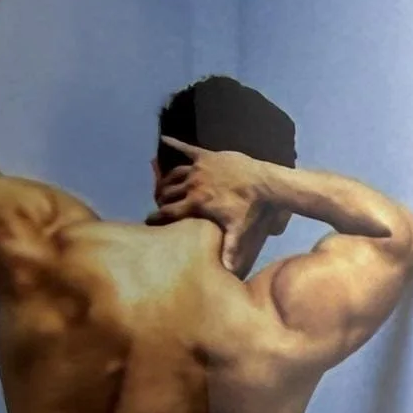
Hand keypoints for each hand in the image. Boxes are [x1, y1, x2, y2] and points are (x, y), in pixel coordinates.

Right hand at [154, 138, 278, 271]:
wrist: (264, 182)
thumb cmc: (251, 208)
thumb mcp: (238, 232)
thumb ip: (229, 250)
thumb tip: (226, 272)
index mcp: (196, 203)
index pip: (168, 212)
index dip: (156, 218)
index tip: (148, 222)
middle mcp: (192, 184)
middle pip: (167, 192)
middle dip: (160, 199)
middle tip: (158, 204)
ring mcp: (198, 168)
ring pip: (174, 174)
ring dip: (167, 180)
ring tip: (163, 186)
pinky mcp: (206, 155)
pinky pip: (186, 148)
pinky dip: (174, 144)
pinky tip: (164, 139)